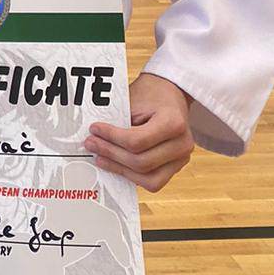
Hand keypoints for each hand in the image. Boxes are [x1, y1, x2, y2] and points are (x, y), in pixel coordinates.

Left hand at [85, 72, 193, 192]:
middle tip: (91, 144)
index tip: (94, 130)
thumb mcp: (134, 101)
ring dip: (120, 170)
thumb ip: (119, 122)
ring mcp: (181, 159)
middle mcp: (182, 144)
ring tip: (100, 158)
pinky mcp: (175, 167)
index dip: (112, 138)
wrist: (170, 93)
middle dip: (112, 155)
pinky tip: (116, 165)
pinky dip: (132, 175)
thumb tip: (96, 138)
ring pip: (149, 179)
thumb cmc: (151, 95)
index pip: (137, 140)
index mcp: (174, 123)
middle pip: (141, 162)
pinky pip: (153, 181)